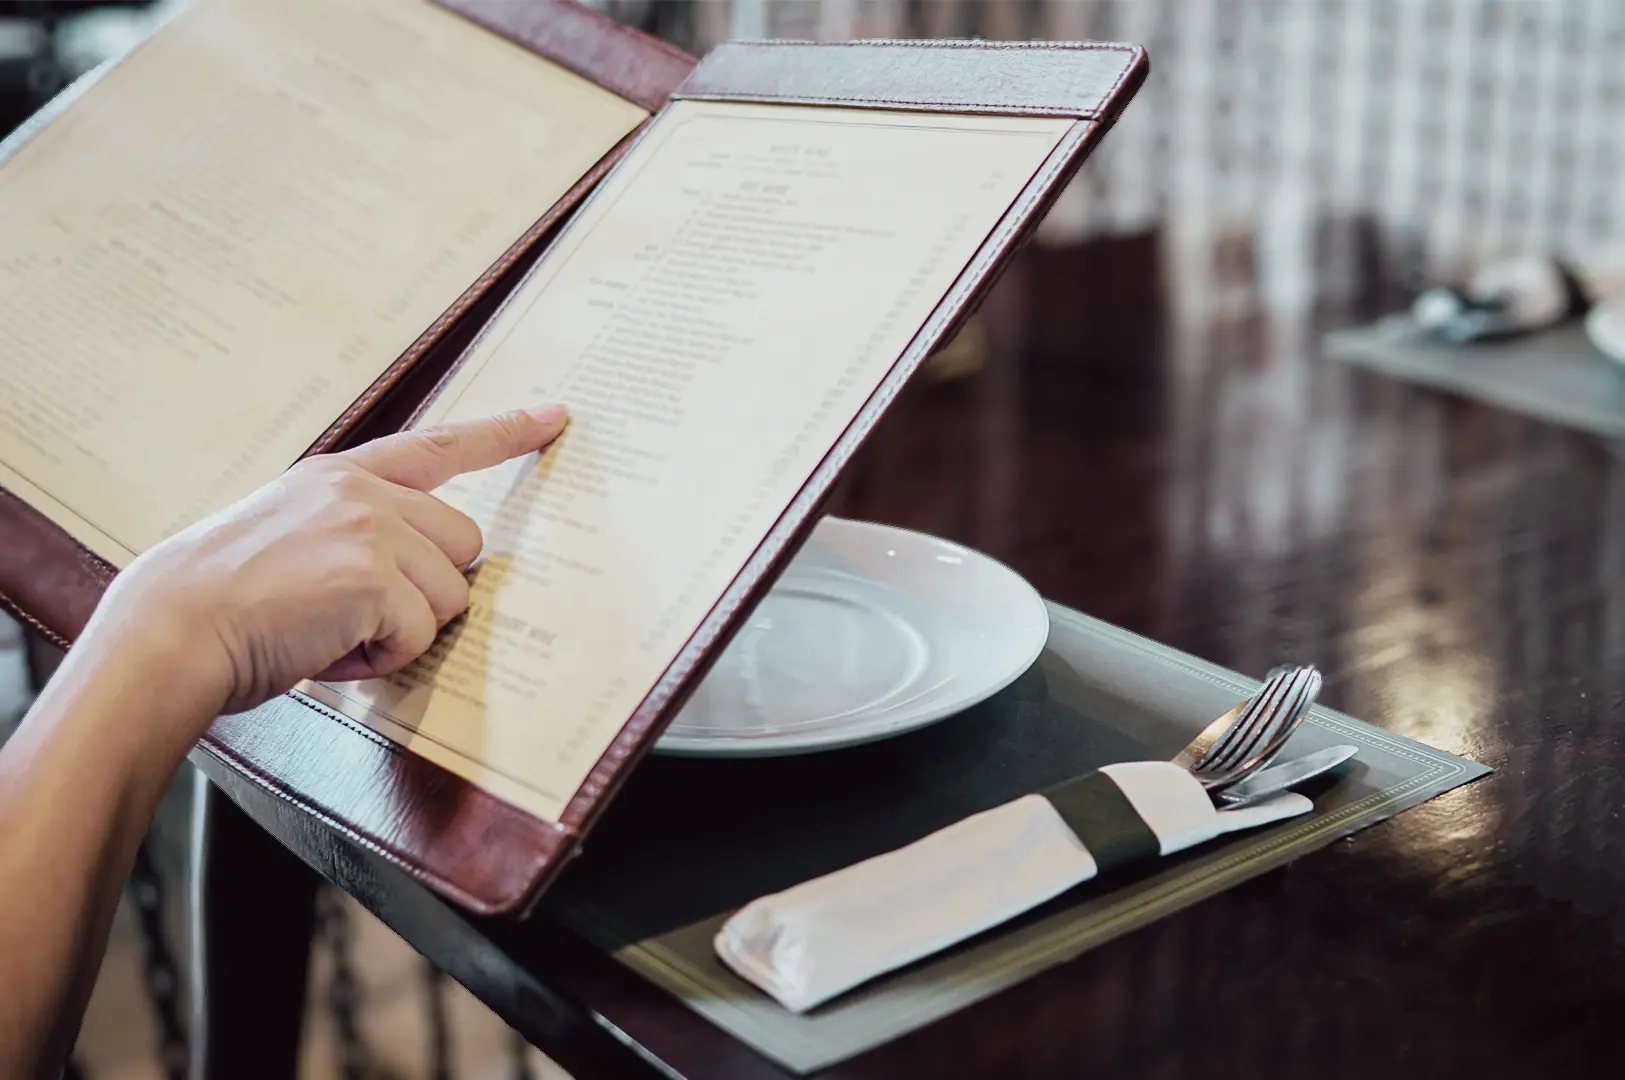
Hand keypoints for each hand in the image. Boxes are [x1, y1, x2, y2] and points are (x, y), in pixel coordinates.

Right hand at [85, 404, 567, 717]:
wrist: (174, 627)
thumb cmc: (224, 602)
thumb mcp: (290, 535)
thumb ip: (356, 535)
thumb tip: (420, 573)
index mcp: (340, 478)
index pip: (438, 446)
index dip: (502, 433)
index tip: (552, 417)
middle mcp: (361, 493)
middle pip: (464, 544)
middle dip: (429, 591)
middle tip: (357, 613)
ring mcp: (370, 530)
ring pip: (451, 596)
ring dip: (401, 632)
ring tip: (330, 631)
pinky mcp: (374, 578)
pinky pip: (421, 635)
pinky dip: (380, 659)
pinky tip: (327, 649)